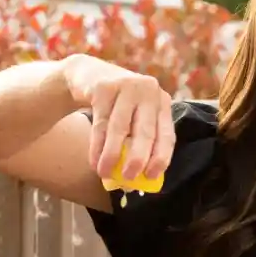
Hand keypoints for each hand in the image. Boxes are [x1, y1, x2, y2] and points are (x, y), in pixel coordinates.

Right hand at [62, 54, 175, 181]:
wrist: (89, 75)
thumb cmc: (117, 107)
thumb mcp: (134, 117)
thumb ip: (138, 142)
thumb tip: (137, 181)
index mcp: (162, 102)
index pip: (166, 134)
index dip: (161, 157)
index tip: (151, 177)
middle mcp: (149, 91)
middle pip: (145, 131)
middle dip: (138, 158)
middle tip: (129, 179)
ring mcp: (127, 86)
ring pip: (120, 128)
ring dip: (112, 155)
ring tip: (104, 173)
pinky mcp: (104, 87)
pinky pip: (100, 123)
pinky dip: (97, 145)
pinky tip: (94, 161)